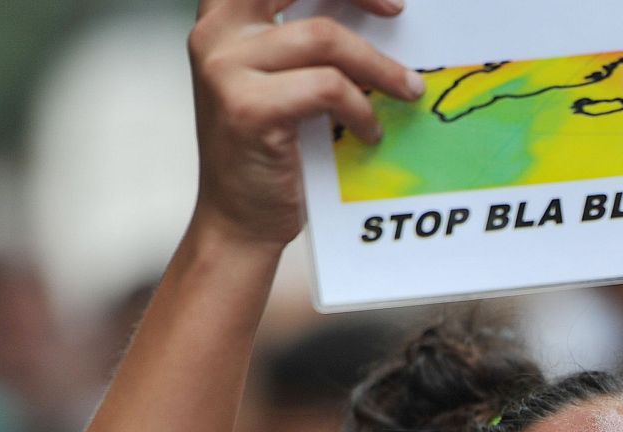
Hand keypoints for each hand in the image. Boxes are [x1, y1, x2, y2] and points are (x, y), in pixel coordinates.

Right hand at [187, 0, 423, 247]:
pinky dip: (361, 110)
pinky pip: (327, 87)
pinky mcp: (247, 107)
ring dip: (378, 68)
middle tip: (398, 12)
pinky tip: (369, 134)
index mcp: (223, 19)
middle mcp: (216, 34)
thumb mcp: (283, 82)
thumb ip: (307, 44)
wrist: (240, 221)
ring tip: (405, 92)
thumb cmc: (271, 152)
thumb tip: (381, 16)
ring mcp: (225, 68)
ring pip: (324, 38)